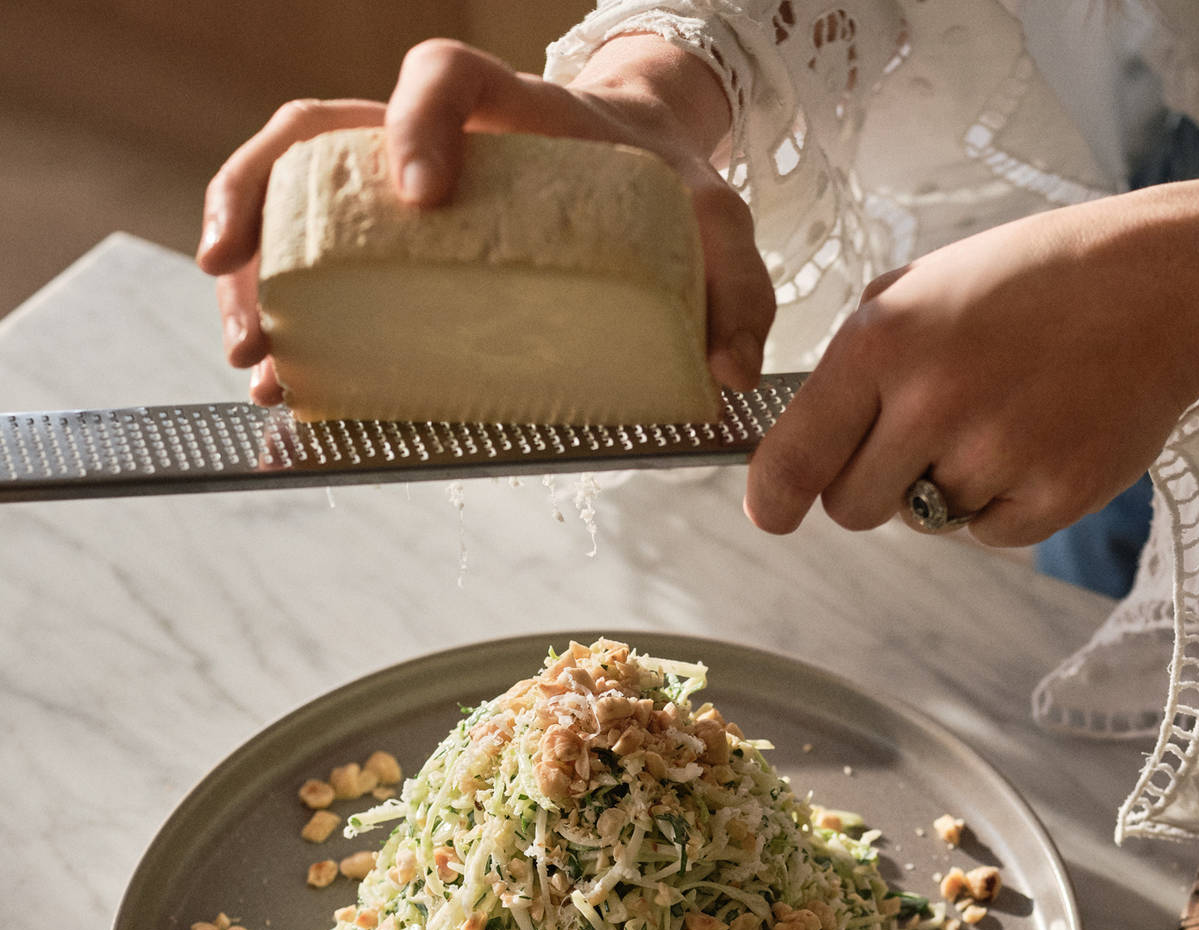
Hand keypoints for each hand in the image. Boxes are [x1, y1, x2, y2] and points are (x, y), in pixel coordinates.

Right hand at [196, 37, 772, 404]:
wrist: (645, 180)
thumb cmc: (667, 195)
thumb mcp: (716, 225)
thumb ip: (736, 284)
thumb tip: (730, 370)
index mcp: (517, 112)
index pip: (445, 73)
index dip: (417, 118)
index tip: (418, 194)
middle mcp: (443, 138)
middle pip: (322, 131)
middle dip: (265, 199)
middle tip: (247, 289)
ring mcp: (403, 185)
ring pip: (298, 191)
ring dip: (256, 264)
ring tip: (249, 350)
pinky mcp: (396, 240)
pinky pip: (322, 253)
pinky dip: (291, 305)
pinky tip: (285, 372)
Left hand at [744, 178, 1198, 546]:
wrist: (1160, 286)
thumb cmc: (1029, 283)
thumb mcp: (919, 291)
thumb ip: (854, 371)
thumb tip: (801, 457)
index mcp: (883, 343)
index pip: (796, 456)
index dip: (775, 496)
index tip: (771, 513)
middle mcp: (932, 403)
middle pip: (853, 509)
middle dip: (873, 485)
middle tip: (920, 438)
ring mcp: (997, 455)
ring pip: (924, 521)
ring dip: (947, 486)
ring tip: (999, 417)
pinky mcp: (1054, 496)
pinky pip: (990, 533)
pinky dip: (1005, 503)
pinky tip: (1038, 439)